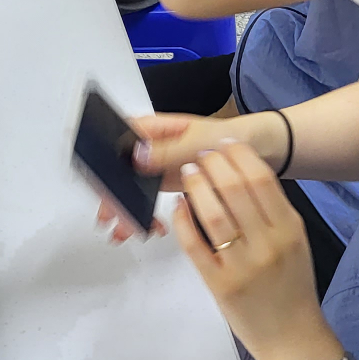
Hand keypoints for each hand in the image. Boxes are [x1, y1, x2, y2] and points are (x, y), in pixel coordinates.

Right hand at [92, 112, 258, 242]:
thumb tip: (137, 156)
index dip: (104, 160)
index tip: (102, 182)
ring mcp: (157, 166)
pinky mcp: (167, 183)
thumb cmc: (226, 137)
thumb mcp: (196, 142)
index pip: (117, 140)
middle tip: (109, 216)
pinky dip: (144, 212)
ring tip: (122, 230)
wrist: (256, 149)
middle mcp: (150, 147)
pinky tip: (149, 226)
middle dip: (112, 193)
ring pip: (131, 186)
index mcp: (152, 129)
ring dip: (125, 207)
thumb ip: (167, 150)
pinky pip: (147, 197)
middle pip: (120, 168)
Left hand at [172, 141, 342, 359]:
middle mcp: (269, 243)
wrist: (294, 340)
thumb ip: (273, 212)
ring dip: (197, 186)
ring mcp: (243, 265)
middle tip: (201, 155)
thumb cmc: (293, 288)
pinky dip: (183, 220)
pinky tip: (179, 207)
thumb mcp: (295, 243)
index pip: (261, 178)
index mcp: (290, 229)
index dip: (238, 155)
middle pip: (235, 188)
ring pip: (213, 212)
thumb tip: (240, 172)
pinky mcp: (220, 285)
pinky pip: (194, 245)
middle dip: (213, 163)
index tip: (224, 144)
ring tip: (189, 173)